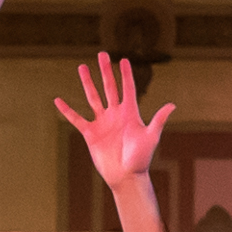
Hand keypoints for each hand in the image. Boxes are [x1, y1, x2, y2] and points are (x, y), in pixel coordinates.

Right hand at [62, 49, 172, 195]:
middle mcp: (115, 115)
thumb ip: (158, 120)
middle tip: (102, 54)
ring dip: (88, 83)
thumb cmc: (141, 158)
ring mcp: (102, 123)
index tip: (123, 59)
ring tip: (82, 67)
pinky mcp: (91, 134)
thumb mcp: (150, 137)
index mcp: (130, 113)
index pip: (128, 88)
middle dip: (106, 71)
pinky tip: (58, 101)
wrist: (126, 177)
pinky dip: (67, 111)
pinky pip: (77, 119)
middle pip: (110, 87)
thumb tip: (172, 105)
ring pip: (93, 98)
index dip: (125, 74)